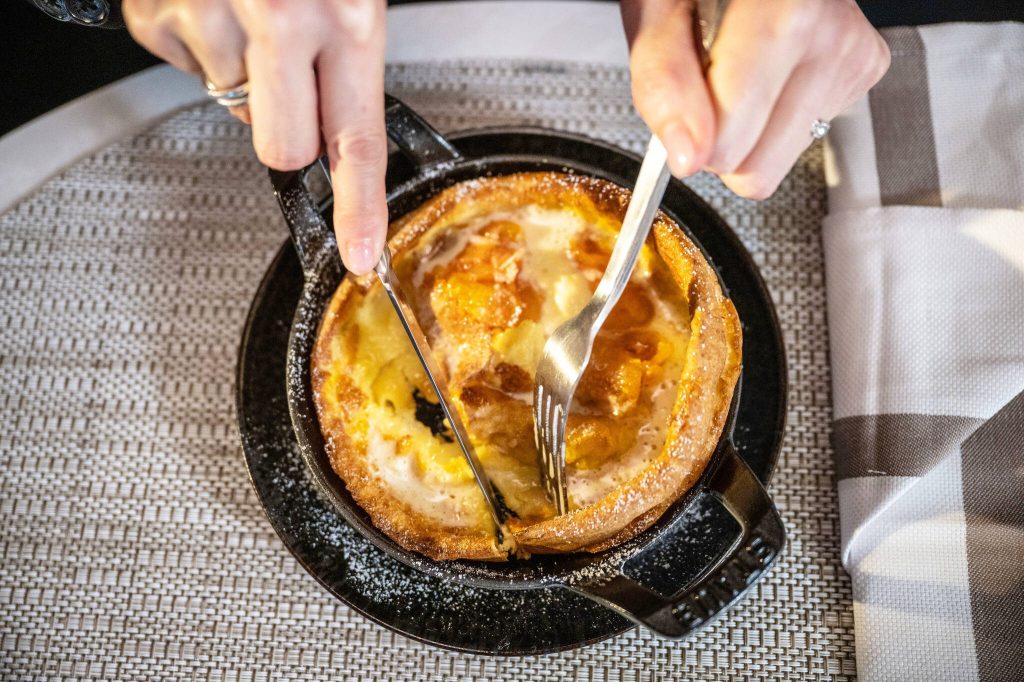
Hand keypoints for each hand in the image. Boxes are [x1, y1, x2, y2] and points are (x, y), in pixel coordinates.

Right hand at [124, 0, 388, 273]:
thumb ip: (346, 61)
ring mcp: (213, 17)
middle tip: (293, 81)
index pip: (358, 143)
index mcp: (346, 18)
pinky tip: (216, 2)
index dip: (359, 209)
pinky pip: (186, 67)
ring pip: (233, 106)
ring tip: (251, 9)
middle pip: (283, 150)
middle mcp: (282, 18)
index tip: (358, 254)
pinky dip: (202, 43)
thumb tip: (337, 139)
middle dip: (289, 134)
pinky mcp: (156, 18)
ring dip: (245, 72)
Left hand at [621, 0, 889, 197]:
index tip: (686, 103)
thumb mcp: (656, 15)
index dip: (693, 137)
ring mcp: (852, 55)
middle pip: (758, 168)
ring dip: (749, 131)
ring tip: (740, 74)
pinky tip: (770, 70)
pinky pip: (805, 140)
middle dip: (722, 140)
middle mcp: (831, 32)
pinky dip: (776, 116)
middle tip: (712, 86)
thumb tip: (687, 157)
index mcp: (784, 12)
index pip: (730, 140)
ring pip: (780, 163)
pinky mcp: (864, 70)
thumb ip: (663, 84)